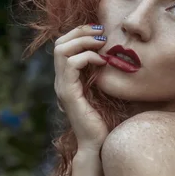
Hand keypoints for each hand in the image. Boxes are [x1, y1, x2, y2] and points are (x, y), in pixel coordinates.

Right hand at [54, 24, 108, 151]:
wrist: (99, 144)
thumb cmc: (106, 119)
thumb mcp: (104, 89)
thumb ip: (103, 72)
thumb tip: (115, 52)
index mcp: (68, 77)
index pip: (64, 45)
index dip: (80, 32)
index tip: (101, 31)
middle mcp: (61, 80)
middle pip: (59, 43)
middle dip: (81, 32)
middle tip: (101, 33)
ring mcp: (62, 86)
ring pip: (61, 50)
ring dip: (84, 42)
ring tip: (102, 45)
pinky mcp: (68, 93)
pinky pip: (71, 64)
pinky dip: (87, 57)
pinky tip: (102, 62)